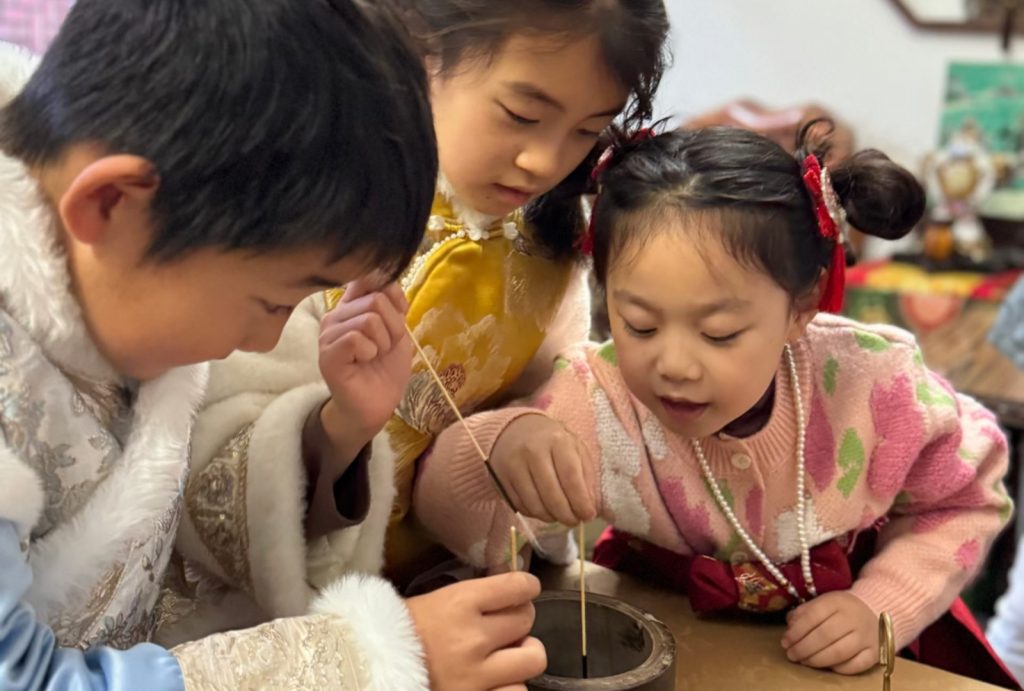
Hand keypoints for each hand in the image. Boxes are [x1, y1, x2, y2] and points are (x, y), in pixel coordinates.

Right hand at [318, 277, 411, 441]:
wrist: (377, 404)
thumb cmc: (385, 368)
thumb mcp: (397, 330)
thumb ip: (392, 304)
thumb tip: (387, 280)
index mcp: (351, 306)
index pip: (367, 278)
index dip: (390, 293)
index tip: (397, 314)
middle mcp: (336, 315)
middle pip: (375, 299)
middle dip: (393, 327)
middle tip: (385, 347)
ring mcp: (328, 334)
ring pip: (368, 319)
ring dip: (383, 342)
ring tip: (375, 356)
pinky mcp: (327, 354)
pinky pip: (356, 338)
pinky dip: (371, 352)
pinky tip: (364, 362)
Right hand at [407, 572, 547, 690]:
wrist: (369, 667)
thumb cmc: (399, 630)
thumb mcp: (434, 600)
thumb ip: (473, 598)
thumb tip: (510, 595)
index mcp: (460, 603)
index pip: (517, 587)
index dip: (527, 587)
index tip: (525, 590)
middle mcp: (473, 638)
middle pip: (527, 619)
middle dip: (519, 620)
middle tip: (506, 626)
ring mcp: (476, 676)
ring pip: (533, 659)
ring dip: (523, 657)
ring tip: (508, 658)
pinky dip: (511, 687)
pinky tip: (496, 682)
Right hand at [489, 414, 595, 525]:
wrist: (514, 430)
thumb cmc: (552, 441)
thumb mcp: (575, 448)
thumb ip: (585, 475)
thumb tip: (589, 507)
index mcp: (557, 441)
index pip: (570, 476)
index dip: (581, 501)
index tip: (588, 516)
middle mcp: (533, 451)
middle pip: (552, 495)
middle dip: (567, 515)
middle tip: (575, 521)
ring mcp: (514, 465)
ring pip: (535, 505)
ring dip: (551, 518)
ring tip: (560, 515)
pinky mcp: (502, 479)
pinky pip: (521, 506)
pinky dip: (535, 514)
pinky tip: (544, 509)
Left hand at [781, 591, 879, 674]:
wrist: (872, 609)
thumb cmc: (840, 608)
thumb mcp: (821, 602)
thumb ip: (803, 613)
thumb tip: (790, 628)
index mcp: (837, 602)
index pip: (813, 616)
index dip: (796, 631)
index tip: (785, 642)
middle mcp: (854, 618)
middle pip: (825, 636)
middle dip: (803, 648)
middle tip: (791, 655)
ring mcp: (866, 636)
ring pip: (839, 652)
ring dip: (817, 660)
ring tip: (804, 661)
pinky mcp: (875, 652)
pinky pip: (856, 666)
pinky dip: (838, 668)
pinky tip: (826, 666)